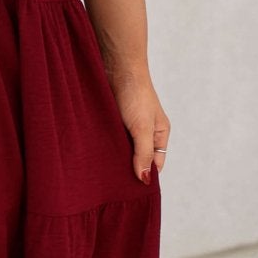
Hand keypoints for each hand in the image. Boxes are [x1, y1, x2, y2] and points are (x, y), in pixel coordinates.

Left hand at [107, 70, 169, 184]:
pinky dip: (106, 146)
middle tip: (115, 184)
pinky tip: (97, 154)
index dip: (146, 175)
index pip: (156, 162)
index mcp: (160, 133)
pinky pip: (111, 138)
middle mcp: (146, 131)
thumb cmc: (136, 95)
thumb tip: (145, 179)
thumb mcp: (142, 128)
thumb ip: (144, 153)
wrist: (117, 68)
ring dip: (116, 157)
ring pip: (123, 149)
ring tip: (104, 171)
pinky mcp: (113, 120)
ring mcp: (129, 126)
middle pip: (139, 157)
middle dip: (129, 168)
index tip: (133, 190)